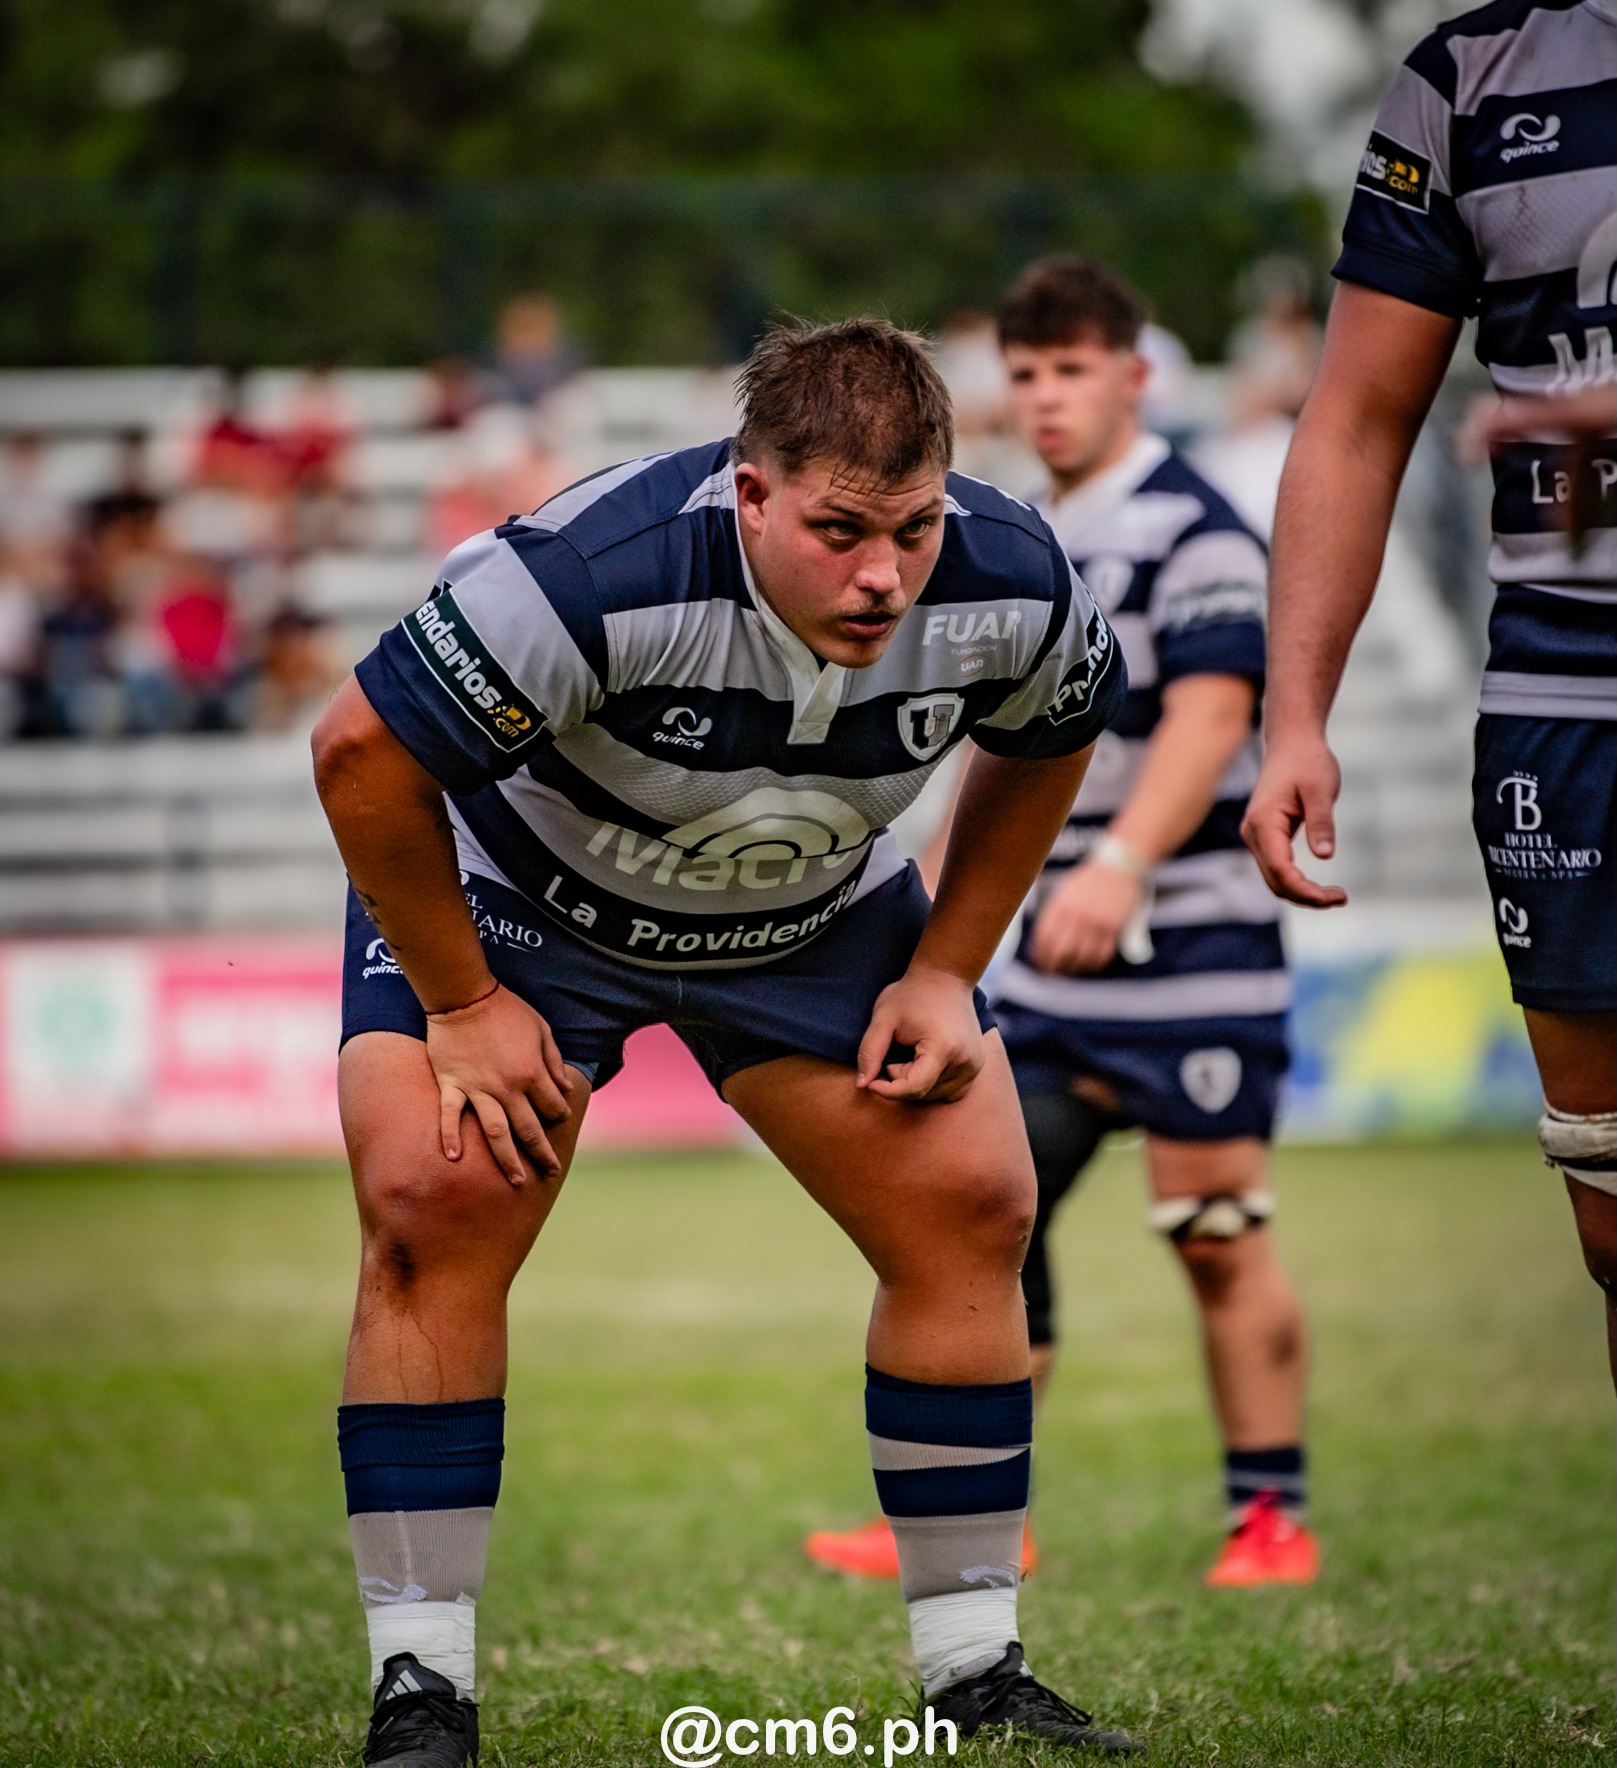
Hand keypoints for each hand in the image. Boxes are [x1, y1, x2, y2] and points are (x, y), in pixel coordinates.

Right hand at [426, 982, 573, 1185]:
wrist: (464, 997)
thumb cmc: (506, 1010)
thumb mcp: (541, 1030)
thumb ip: (553, 1061)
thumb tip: (564, 1089)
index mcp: (531, 1073)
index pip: (552, 1106)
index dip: (559, 1115)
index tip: (559, 1119)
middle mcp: (507, 1088)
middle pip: (529, 1129)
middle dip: (542, 1153)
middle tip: (550, 1172)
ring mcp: (477, 1089)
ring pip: (496, 1132)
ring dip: (507, 1159)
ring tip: (516, 1180)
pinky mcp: (452, 1085)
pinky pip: (450, 1116)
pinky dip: (450, 1137)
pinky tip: (454, 1159)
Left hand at [855, 964, 984, 1103]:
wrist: (946, 976)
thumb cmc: (911, 995)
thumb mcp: (884, 1019)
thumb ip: (870, 1053)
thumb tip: (862, 1085)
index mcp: (944, 1048)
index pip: (914, 1088)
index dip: (888, 1090)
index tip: (871, 1082)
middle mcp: (965, 1061)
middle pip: (924, 1093)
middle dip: (901, 1082)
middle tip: (893, 1055)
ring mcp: (975, 1065)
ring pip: (936, 1095)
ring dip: (916, 1083)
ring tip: (910, 1054)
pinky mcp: (977, 1065)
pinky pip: (951, 1091)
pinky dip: (933, 1085)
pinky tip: (923, 1063)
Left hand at [1029, 860, 1141, 972]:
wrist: (1120, 865)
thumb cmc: (1089, 880)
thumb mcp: (1065, 891)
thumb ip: (1053, 914)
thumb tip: (1041, 941)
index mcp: (1061, 905)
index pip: (1044, 938)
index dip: (1039, 955)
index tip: (1039, 962)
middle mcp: (1077, 915)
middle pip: (1060, 951)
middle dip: (1053, 966)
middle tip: (1053, 971)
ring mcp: (1096, 922)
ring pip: (1081, 957)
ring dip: (1075, 967)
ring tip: (1072, 968)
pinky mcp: (1115, 928)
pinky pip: (1102, 955)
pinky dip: (1095, 963)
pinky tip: (1090, 963)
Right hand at [1241, 733, 1347, 907]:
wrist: (1292, 743)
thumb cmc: (1307, 762)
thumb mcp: (1321, 789)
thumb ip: (1321, 822)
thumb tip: (1325, 856)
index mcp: (1264, 823)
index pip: (1280, 870)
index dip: (1306, 890)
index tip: (1337, 897)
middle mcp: (1253, 834)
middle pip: (1275, 881)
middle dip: (1306, 897)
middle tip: (1341, 898)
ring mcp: (1256, 837)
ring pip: (1274, 879)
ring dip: (1301, 893)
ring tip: (1334, 896)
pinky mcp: (1265, 837)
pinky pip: (1277, 869)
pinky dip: (1296, 882)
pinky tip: (1318, 886)